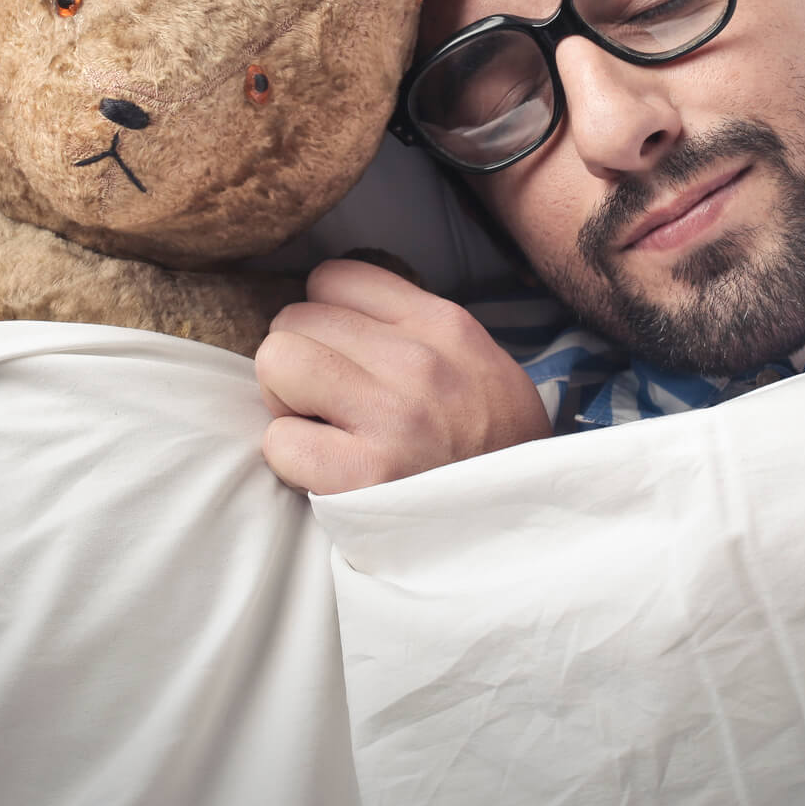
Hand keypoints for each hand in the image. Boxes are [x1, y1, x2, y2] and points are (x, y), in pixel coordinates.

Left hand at [255, 257, 551, 493]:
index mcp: (443, 324)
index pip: (333, 277)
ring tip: (324, 430)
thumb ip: (415, 328)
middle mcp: (418, 361)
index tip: (343, 356)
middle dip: (300, 361)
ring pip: (277, 362)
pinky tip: (328, 470)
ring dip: (287, 402)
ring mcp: (392, 416)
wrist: (527, 528)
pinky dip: (292, 459)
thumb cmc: (492, 446)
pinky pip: (279, 440)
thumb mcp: (478, 361)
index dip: (325, 318)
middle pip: (295, 318)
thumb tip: (336, 310)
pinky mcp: (364, 476)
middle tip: (330, 403)